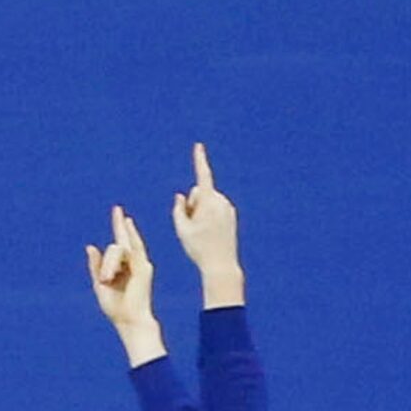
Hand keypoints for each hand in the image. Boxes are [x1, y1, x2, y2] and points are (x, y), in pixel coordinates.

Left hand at [85, 206, 165, 364]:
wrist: (129, 318)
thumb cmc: (115, 306)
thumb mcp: (99, 283)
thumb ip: (96, 265)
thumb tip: (91, 246)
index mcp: (123, 267)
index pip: (121, 244)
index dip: (120, 228)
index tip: (120, 215)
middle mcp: (133, 262)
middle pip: (123, 240)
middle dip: (119, 224)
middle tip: (117, 208)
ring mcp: (140, 263)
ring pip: (118, 249)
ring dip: (107, 265)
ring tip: (106, 280)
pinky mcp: (143, 266)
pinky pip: (126, 255)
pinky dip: (112, 265)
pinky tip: (109, 273)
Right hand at [169, 141, 244, 304]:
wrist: (221, 263)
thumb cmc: (199, 248)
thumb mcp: (182, 229)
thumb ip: (179, 209)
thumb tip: (182, 195)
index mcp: (209, 203)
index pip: (203, 177)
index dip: (199, 161)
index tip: (198, 147)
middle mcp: (221, 202)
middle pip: (200, 193)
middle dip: (192, 204)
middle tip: (190, 227)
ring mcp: (228, 208)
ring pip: (207, 201)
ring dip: (199, 212)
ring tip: (200, 233)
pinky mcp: (231, 214)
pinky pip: (214, 209)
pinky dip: (208, 216)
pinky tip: (208, 233)